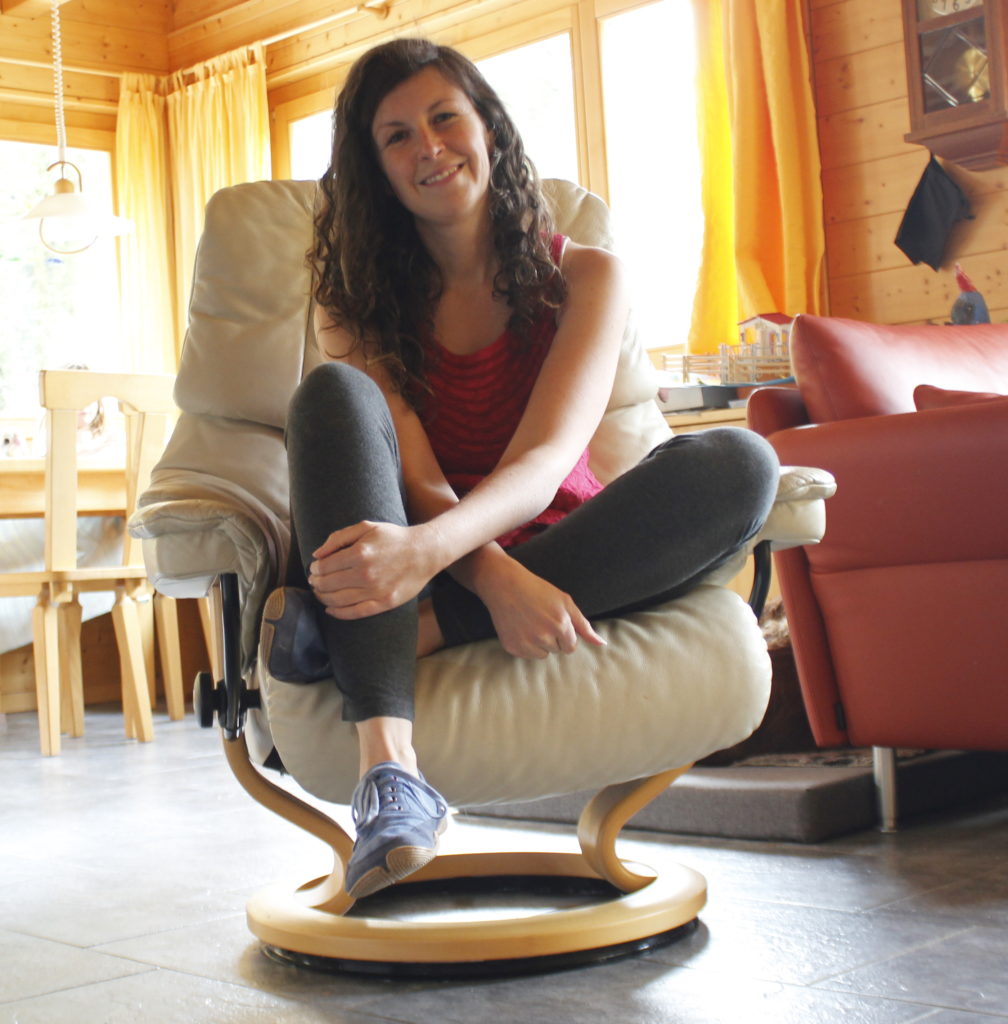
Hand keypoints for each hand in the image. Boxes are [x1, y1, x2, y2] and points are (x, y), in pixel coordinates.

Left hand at [308, 520, 433, 618]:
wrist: (425, 552)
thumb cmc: (394, 538)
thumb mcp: (366, 527)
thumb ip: (338, 538)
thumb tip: (316, 555)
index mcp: (359, 553)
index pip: (324, 567)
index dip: (315, 569)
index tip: (315, 568)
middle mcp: (365, 574)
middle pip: (328, 584)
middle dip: (316, 583)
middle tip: (315, 581)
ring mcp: (375, 591)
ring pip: (337, 600)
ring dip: (323, 597)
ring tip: (320, 593)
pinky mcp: (384, 603)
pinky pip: (355, 613)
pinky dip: (338, 613)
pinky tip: (330, 609)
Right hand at [477, 558, 604, 658]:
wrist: (504, 585)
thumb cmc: (537, 590)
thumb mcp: (565, 602)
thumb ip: (584, 626)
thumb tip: (603, 644)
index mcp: (561, 625)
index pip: (571, 647)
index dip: (564, 634)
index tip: (553, 621)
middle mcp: (544, 637)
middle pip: (557, 651)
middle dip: (552, 638)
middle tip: (540, 618)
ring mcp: (527, 643)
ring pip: (542, 655)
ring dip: (539, 643)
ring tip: (529, 622)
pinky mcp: (513, 647)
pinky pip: (526, 655)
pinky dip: (525, 645)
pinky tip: (519, 627)